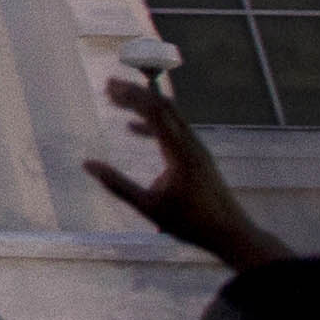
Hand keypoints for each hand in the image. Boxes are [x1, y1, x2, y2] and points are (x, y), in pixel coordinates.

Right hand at [87, 68, 293, 270]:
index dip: (131, 96)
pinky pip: (173, 130)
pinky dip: (152, 124)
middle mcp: (191, 144)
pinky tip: (132, 129)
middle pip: (163, 107)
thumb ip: (117, 185)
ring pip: (170, 116)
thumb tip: (87, 164)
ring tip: (118, 101)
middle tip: (109, 86)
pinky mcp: (198, 157)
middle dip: (136, 93)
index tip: (108, 88)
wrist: (231, 234)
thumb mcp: (148, 207)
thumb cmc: (190, 223)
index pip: (154, 112)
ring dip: (144, 105)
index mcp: (180, 152)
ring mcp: (197, 149)